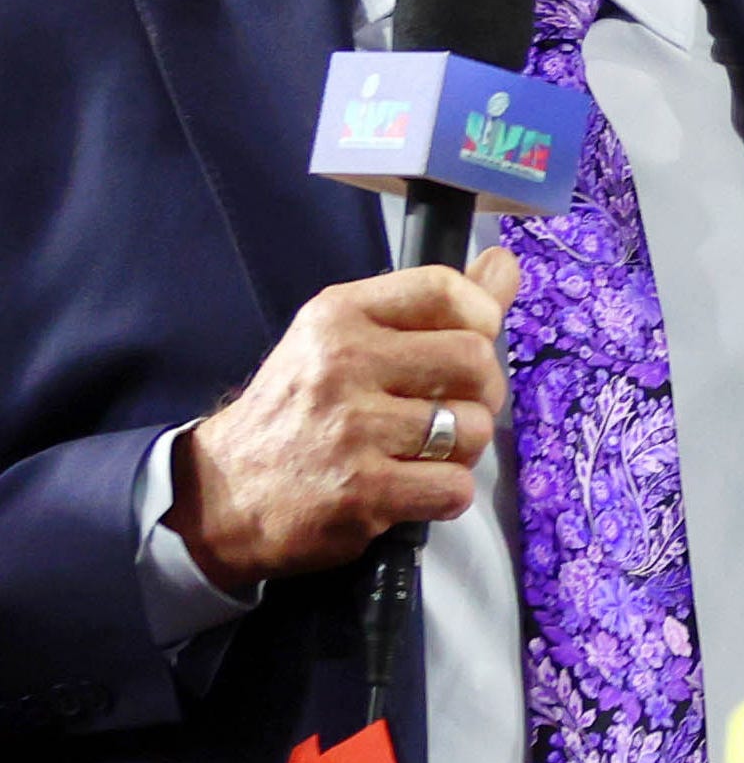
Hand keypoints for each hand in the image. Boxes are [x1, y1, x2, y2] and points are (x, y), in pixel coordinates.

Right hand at [169, 254, 518, 588]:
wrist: (222, 496)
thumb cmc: (298, 410)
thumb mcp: (344, 338)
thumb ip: (428, 304)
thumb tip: (503, 265)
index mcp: (340, 315)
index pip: (444, 288)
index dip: (482, 315)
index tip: (473, 341)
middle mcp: (344, 363)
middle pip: (474, 358)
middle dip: (484, 390)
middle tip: (459, 409)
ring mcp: (353, 430)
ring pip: (472, 428)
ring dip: (465, 449)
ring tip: (430, 453)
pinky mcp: (361, 493)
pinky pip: (453, 488)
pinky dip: (448, 495)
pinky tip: (417, 490)